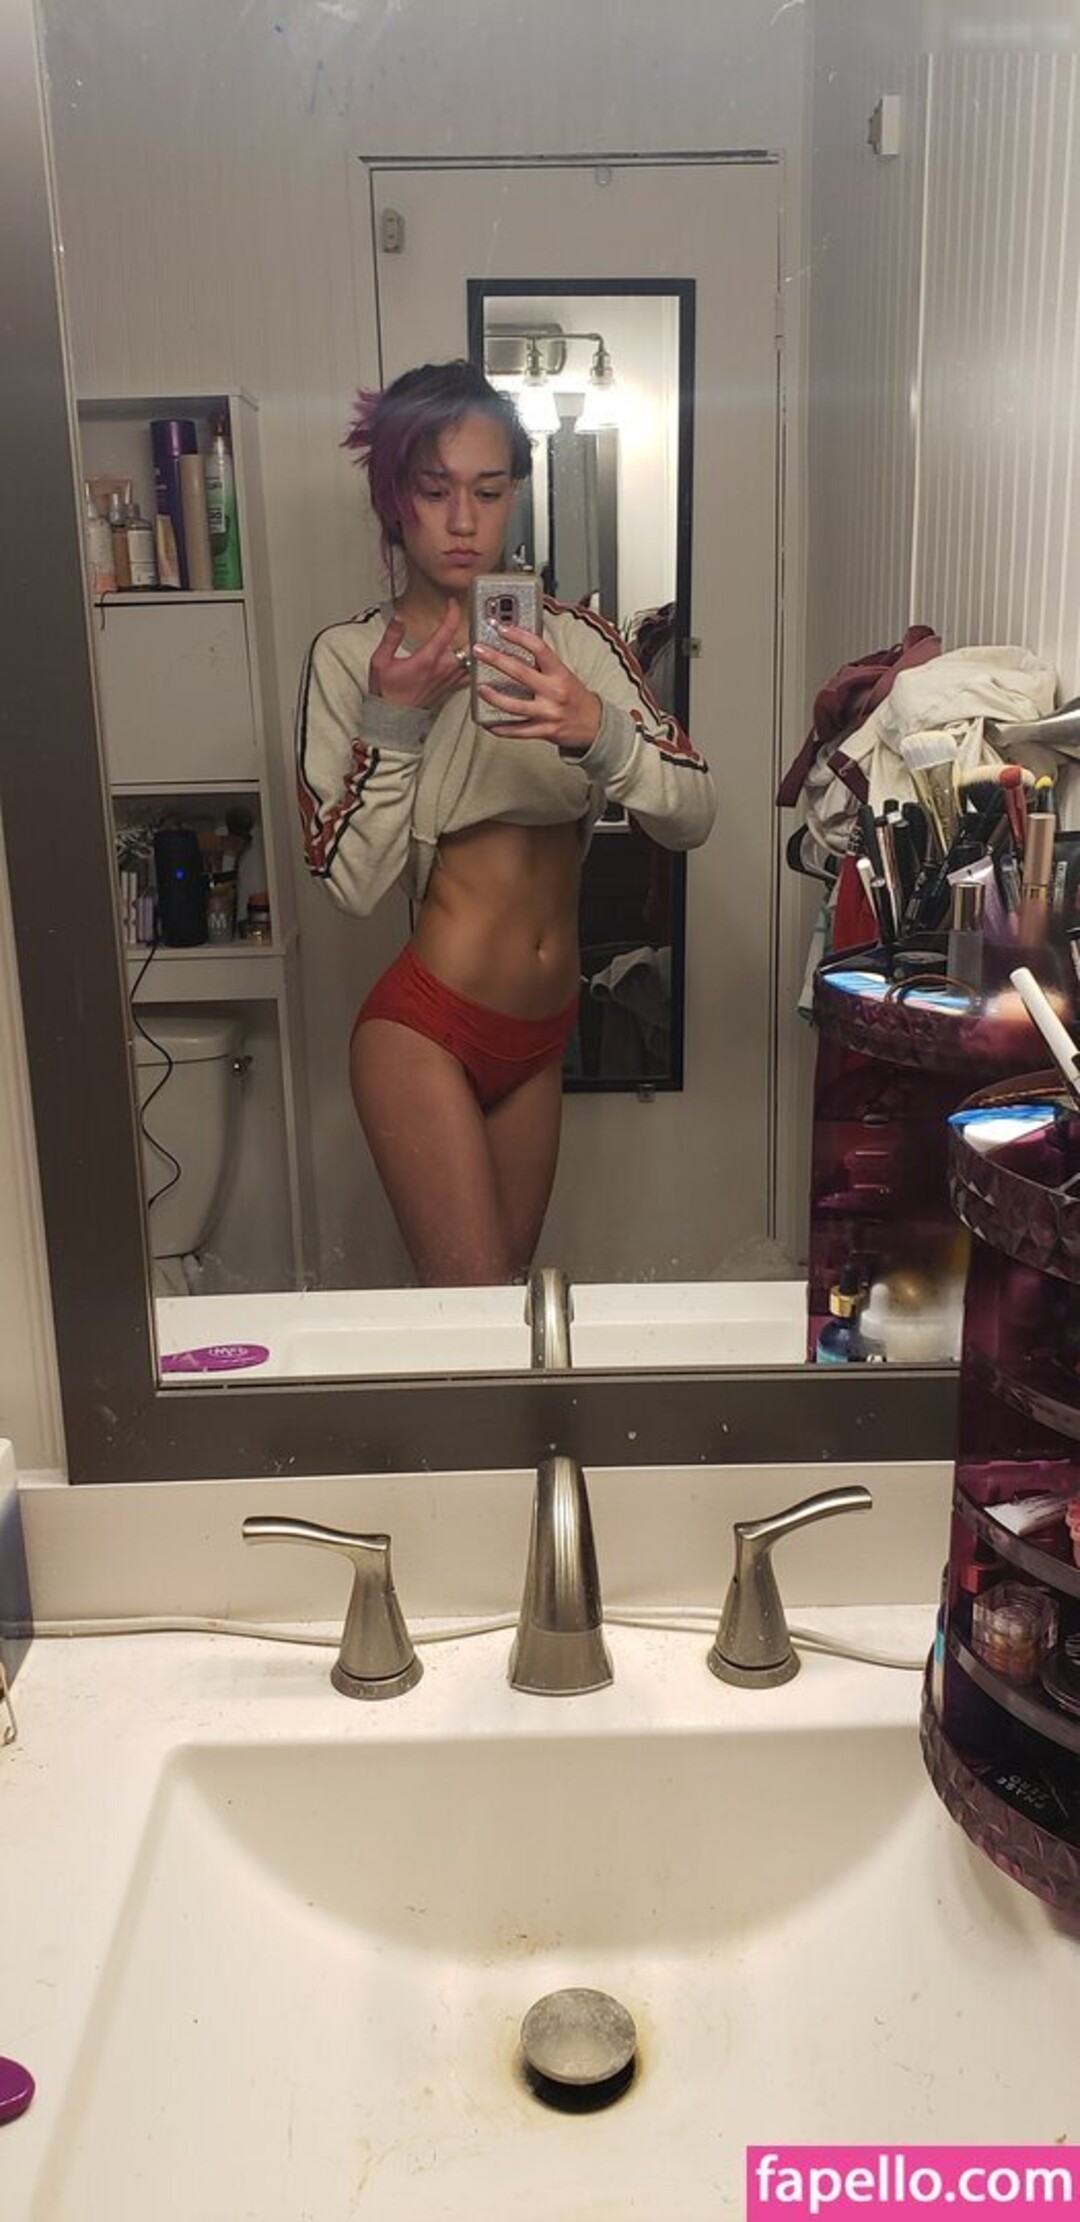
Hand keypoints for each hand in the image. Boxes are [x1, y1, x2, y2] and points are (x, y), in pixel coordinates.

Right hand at [368, 599, 467, 710]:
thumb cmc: (387, 692)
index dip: (452, 612)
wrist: (393, 718)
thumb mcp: (381, 661)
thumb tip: (399, 619)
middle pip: (467, 644)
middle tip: (470, 618)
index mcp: (427, 659)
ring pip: (471, 659)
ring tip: (474, 635)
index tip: (452, 603)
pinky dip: (473, 665)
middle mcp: (443, 669)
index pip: (447, 630)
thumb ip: (391, 637)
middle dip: (470, 630)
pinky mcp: (451, 688)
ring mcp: (449, 679)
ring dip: (473, 647)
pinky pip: (469, 675)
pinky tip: (473, 659)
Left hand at [473, 624, 601, 750]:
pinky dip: (500, 728)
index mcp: (560, 674)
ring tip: (479, 688)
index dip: (519, 636)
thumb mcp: (565, 674)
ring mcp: (548, 713)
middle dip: (496, 660)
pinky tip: (487, 722)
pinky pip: (517, 731)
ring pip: (515, 705)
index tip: (502, 629)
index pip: (539, 648)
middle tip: (479, 651)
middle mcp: (554, 692)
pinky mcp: (544, 731)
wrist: (594, 725)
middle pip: (520, 673)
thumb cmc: (576, 697)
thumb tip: (518, 646)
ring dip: (493, 697)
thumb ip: (544, 664)